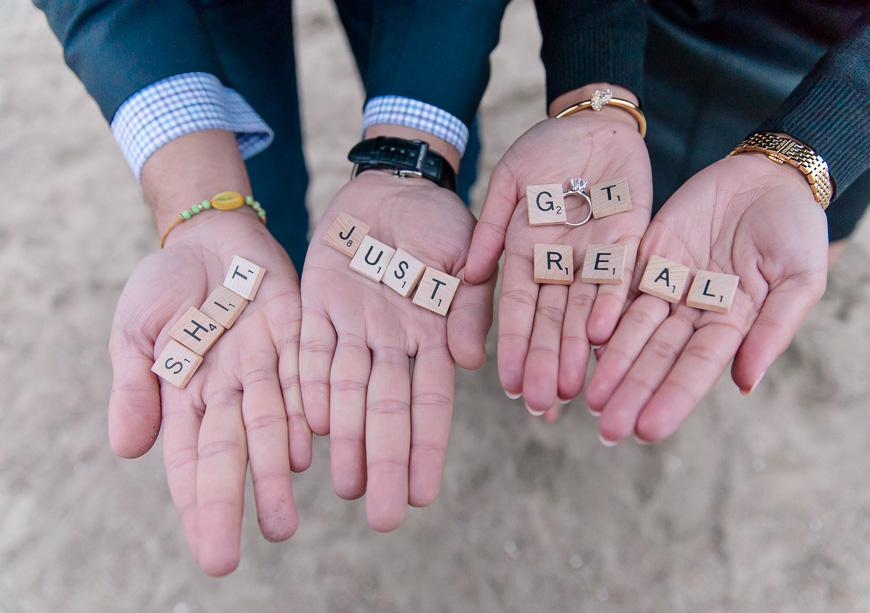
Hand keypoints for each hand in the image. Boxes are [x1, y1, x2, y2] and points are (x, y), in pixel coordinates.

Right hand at [108, 211, 309, 574]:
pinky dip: (307, 410)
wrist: (211, 235)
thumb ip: (134, 385)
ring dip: (278, 472)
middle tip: (256, 544)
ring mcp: (265, 368)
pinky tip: (310, 446)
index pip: (190, 460)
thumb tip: (127, 449)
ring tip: (286, 519)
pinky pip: (305, 378)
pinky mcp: (298, 339)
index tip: (209, 551)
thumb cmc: (166, 283)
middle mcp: (229, 391)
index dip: (199, 505)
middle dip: (244, 499)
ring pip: (273, 426)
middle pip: (235, 452)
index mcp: (185, 395)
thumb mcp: (135, 328)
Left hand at [299, 171, 494, 530]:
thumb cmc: (440, 219)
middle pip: (387, 411)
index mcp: (431, 333)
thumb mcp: (469, 252)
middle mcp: (391, 341)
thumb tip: (474, 363)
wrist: (392, 185)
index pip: (430, 401)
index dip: (426, 448)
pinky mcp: (316, 305)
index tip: (425, 494)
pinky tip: (311, 425)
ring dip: (346, 440)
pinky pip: (311, 351)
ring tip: (344, 487)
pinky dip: (310, 386)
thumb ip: (470, 305)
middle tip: (383, 517)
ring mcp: (352, 326)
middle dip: (385, 463)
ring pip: (347, 392)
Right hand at [464, 110, 651, 412]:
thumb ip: (492, 229)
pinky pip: (623, 279)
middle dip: (544, 362)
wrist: (591, 121)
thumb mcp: (510, 182)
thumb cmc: (544, 149)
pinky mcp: (631, 243)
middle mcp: (561, 266)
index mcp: (527, 255)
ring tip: (571, 388)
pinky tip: (604, 339)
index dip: (513, 345)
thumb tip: (469, 274)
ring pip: (585, 312)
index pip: (516, 309)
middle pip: (551, 322)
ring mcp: (596, 257)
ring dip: (576, 351)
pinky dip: (613, 307)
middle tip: (539, 404)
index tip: (506, 382)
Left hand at [585, 153, 828, 442]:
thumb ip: (774, 327)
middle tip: (605, 430)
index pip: (697, 367)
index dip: (672, 398)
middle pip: (657, 357)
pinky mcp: (645, 254)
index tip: (647, 431)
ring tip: (588, 398)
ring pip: (632, 328)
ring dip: (611, 363)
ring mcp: (666, 284)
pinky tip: (585, 338)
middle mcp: (692, 312)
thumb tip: (745, 383)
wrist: (769, 175)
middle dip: (632, 392)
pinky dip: (603, 311)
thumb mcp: (801, 277)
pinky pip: (619, 285)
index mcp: (732, 323)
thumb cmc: (796, 228)